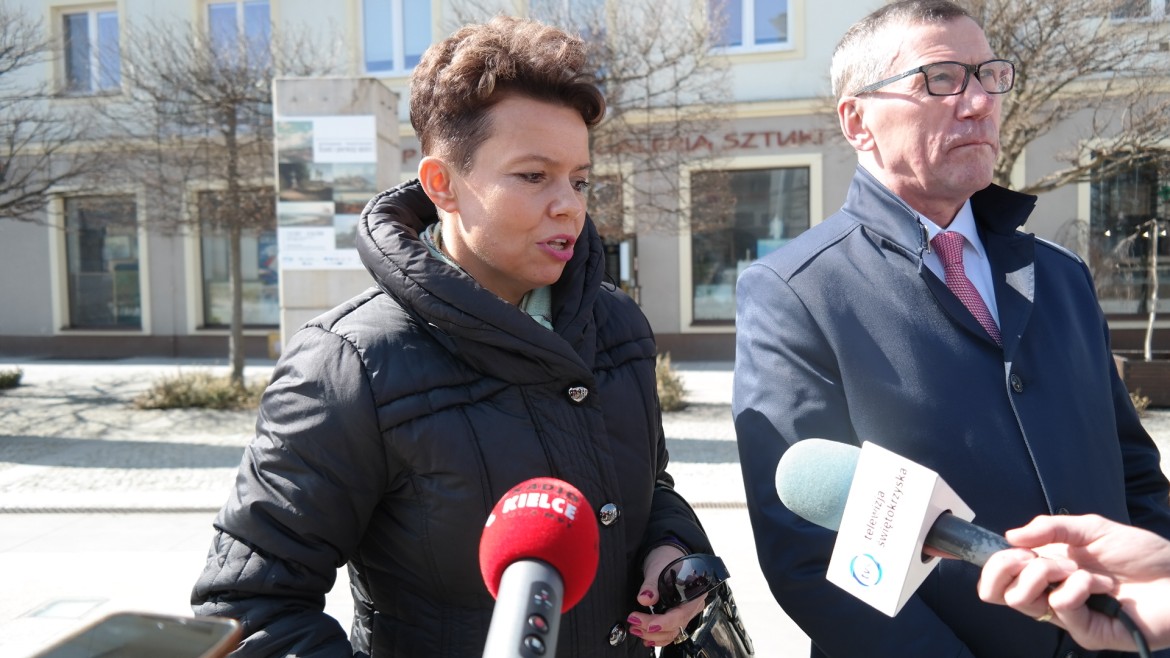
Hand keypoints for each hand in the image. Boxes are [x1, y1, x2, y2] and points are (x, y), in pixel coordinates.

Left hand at [624, 545, 707, 647]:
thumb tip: (644, 598)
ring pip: (672, 633)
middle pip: (675, 626)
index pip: (680, 615)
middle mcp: (691, 606)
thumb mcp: (658, 568)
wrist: (667, 556)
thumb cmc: (666, 560)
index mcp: (693, 593)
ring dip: (652, 635)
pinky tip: (645, 637)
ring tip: (635, 629)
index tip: (648, 625)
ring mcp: (684, 612)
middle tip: (634, 621)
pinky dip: (657, 637)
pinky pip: (670, 633)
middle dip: (653, 629)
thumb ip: (651, 585)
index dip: (664, 623)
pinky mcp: (676, 616)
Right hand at [977, 514, 1169, 651]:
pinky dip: (1078, 587)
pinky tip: (1103, 585)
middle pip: (999, 594)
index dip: (992, 565)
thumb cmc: (1142, 554)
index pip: (1000, 579)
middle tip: (1034, 557)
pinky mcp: (1088, 632)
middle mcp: (1051, 595)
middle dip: (1010, 566)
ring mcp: (1069, 617)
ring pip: (1023, 601)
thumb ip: (1050, 528)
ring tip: (1077, 568)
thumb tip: (1010, 535)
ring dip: (1045, 573)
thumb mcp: (1091, 528)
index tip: (1009, 549)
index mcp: (1047, 571)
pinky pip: (1061, 608)